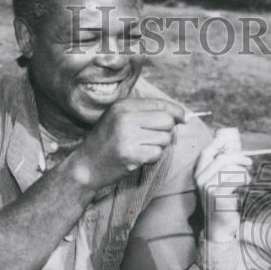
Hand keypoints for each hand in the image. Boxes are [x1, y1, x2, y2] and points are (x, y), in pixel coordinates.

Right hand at [69, 97, 184, 190]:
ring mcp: (128, 137)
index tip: (183, 118)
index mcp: (123, 106)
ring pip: (164, 139)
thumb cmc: (106, 141)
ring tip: (142, 148)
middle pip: (166, 121)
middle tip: (155, 138)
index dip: (176, 111)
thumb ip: (144, 113)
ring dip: (158, 146)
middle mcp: (125, 118)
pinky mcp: (132, 155)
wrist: (87, 165)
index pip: (160, 104)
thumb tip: (178, 115)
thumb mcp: (119, 118)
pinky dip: (152, 157)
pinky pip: (157, 153)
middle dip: (167, 131)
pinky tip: (139, 157)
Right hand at [194, 129, 251, 241]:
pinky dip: (244, 179)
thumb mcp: (216, 184)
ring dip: (243, 172)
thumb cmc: (220, 203)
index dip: (216, 143)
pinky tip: (246, 183)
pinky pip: (235, 180)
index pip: (206, 153)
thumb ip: (220, 169)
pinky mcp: (217, 195)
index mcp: (198, 174)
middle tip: (249, 162)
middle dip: (238, 158)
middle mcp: (200, 180)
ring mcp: (208, 188)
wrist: (218, 226)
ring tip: (247, 178)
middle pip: (221, 159)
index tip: (226, 138)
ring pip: (230, 169)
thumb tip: (232, 150)